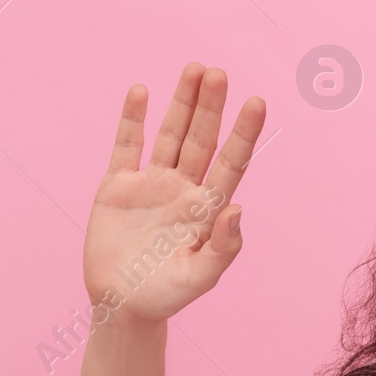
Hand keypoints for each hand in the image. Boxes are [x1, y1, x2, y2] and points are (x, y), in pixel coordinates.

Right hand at [83, 63, 265, 326]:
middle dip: (210, 107)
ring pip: (170, 135)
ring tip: (195, 69)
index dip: (244, 133)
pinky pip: (127, 146)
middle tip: (219, 73)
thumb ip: (223, 248)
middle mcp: (183, 188)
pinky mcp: (118, 186)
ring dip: (181, 103)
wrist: (122, 306)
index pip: (232, 162)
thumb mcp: (201, 277)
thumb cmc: (167, 295)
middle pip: (201, 140)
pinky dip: (132, 119)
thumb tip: (237, 207)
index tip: (258, 102)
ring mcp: (151, 184)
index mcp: (207, 208)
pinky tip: (141, 91)